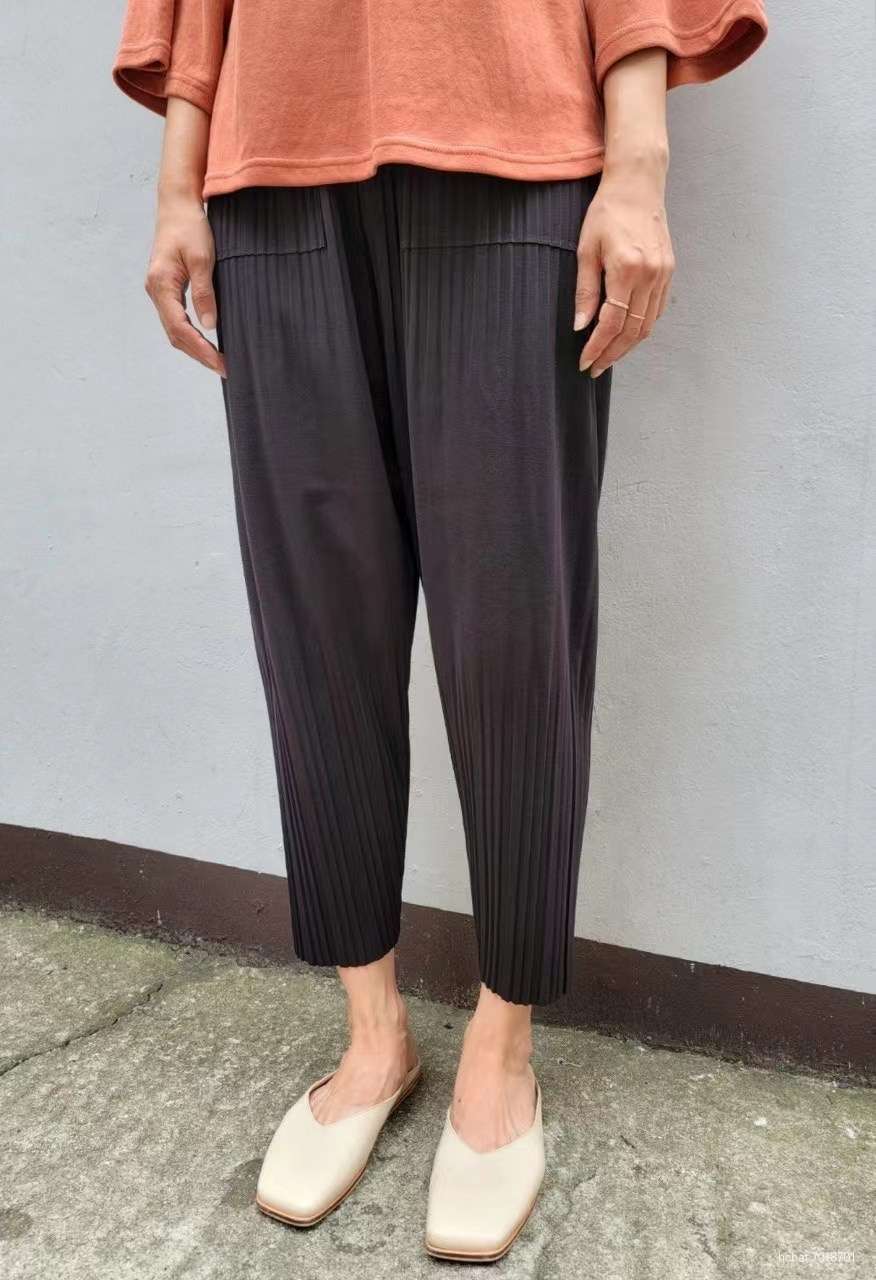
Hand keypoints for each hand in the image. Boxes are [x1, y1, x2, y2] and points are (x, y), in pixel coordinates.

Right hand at [144, 192, 225, 376]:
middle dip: (198, 354)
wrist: (177, 205)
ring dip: (194, 347)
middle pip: (175, 334)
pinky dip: (190, 334)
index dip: (200, 349)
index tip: (219, 363)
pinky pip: (176, 319)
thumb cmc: (190, 226)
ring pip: (174, 329)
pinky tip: (205, 342)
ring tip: (216, 361)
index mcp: (162, 284)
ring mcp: (159, 290)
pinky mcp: (166, 288)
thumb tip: (209, 325)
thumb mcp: (203, 258)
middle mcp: (156, 291)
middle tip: (223, 368)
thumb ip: (205, 292)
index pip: (180, 327)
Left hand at [573, 164, 674, 377]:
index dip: (597, 347)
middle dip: (612, 353)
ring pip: (647, 324)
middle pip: (632, 330)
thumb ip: (585, 290)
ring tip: (609, 356)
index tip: (585, 362)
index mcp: (627, 269)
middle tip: (595, 367)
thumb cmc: (606, 212)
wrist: (638, 184)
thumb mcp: (586, 250)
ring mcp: (663, 274)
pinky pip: (656, 310)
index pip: (612, 322)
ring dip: (628, 345)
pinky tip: (626, 334)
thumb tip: (580, 326)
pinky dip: (641, 327)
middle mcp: (650, 275)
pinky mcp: (669, 271)